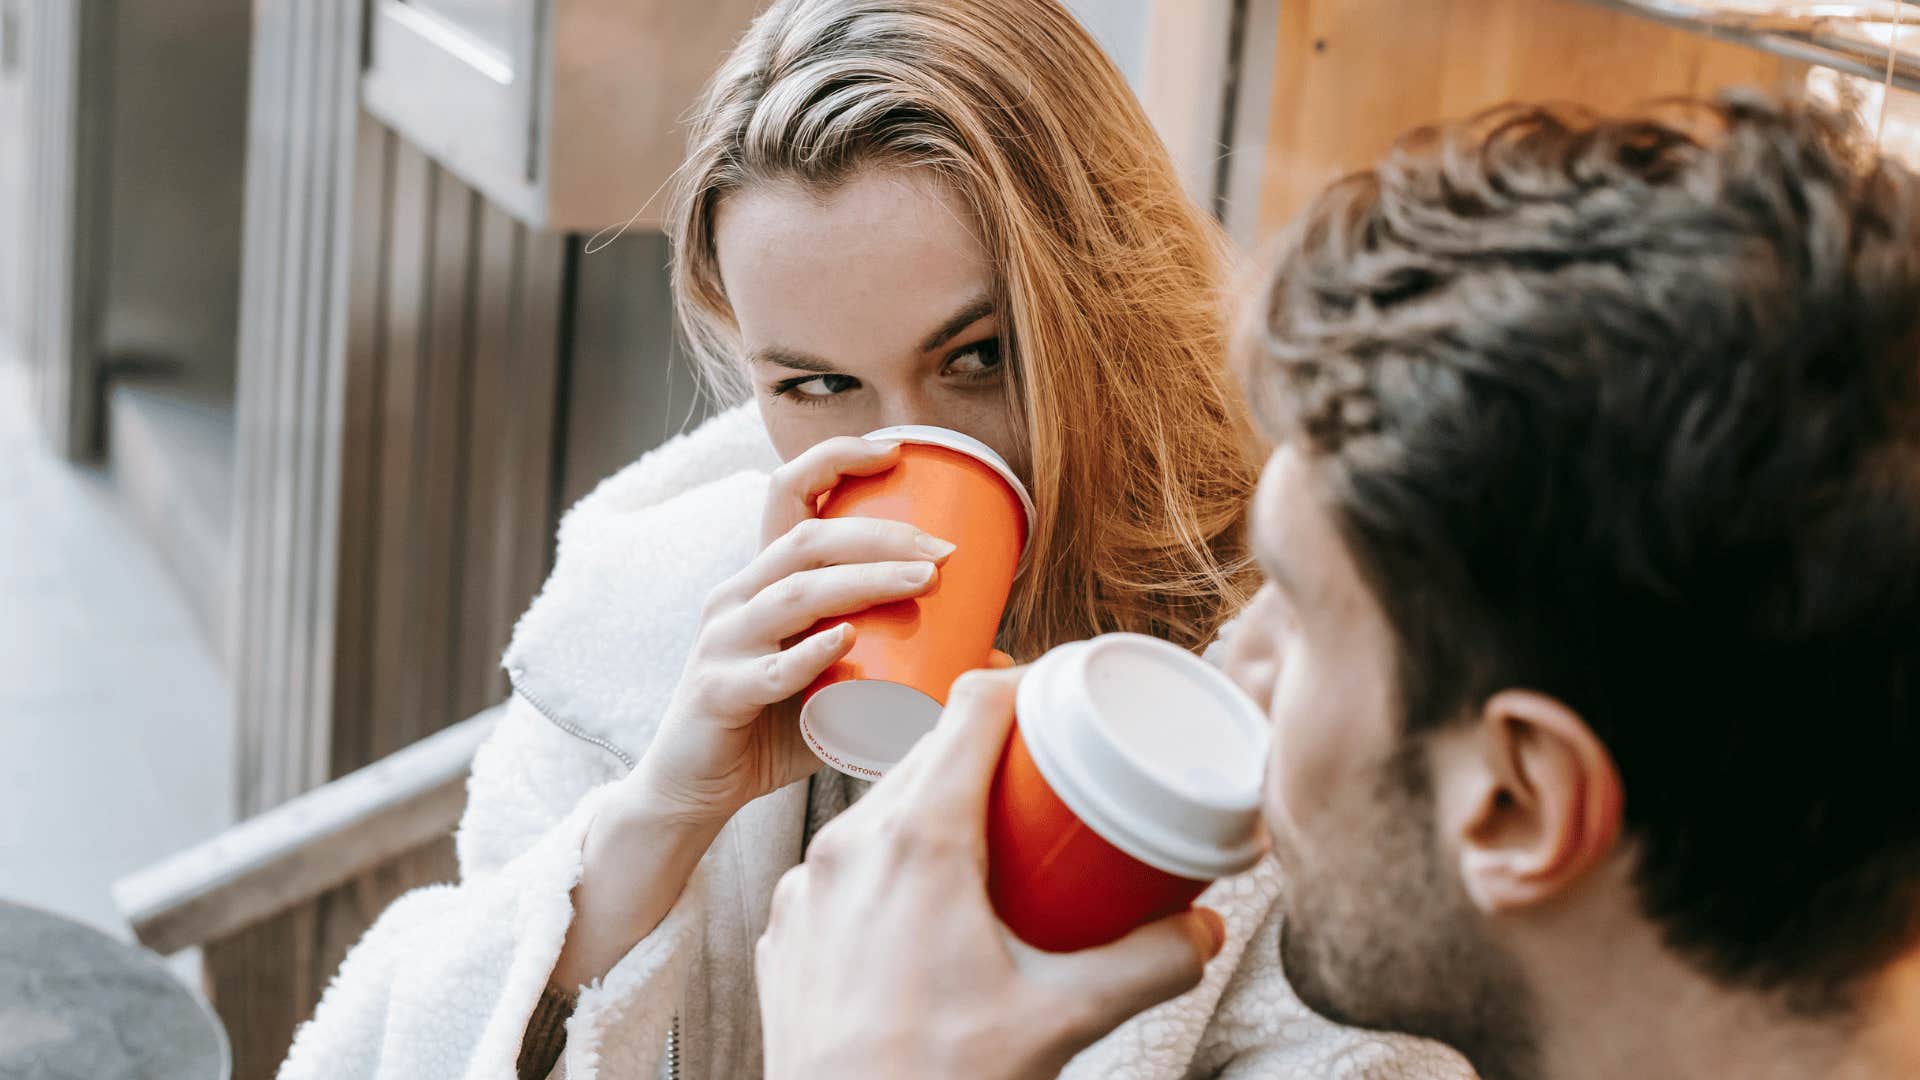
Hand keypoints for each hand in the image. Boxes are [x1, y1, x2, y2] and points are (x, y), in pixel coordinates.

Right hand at [638, 436, 956, 825]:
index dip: (835, 459)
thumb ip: (904, 662)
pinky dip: (808, 655)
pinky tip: (845, 643)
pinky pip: (767, 670)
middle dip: (880, 533)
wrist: (696, 789)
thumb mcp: (841, 683)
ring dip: (865, 581)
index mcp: (762, 579)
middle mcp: (737, 597)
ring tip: (924, 580)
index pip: (788, 493)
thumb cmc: (775, 728)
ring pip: (795, 594)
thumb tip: (996, 654)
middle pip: (807, 538)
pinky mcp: (717, 693)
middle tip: (944, 547)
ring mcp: (722, 643)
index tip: (896, 452)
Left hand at [756, 668, 1226, 1079]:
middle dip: (990, 755)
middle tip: (1045, 781)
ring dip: (935, 809)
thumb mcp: (1062, 1020)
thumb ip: (1147, 966)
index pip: (971, 708)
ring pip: (880, 810)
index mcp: (919, 841)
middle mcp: (850, 844)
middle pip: (928, 755)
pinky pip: (842, 867)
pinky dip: (887, 869)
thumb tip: (1203, 930)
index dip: (1022, 683)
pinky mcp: (786, 927)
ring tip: (990, 849)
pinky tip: (921, 914)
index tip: (1058, 693)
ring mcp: (807, 885)